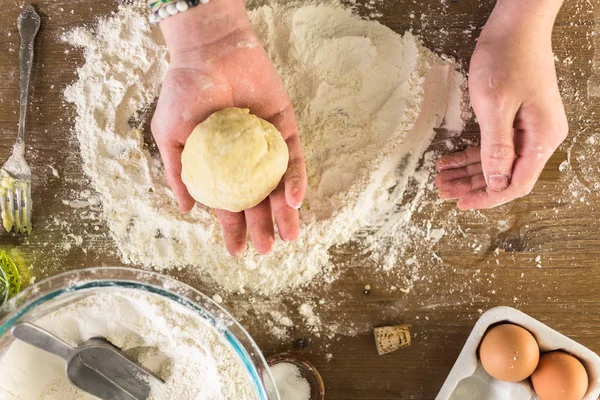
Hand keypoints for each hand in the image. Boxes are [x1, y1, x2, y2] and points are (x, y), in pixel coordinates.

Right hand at [152, 0, 306, 254]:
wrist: (209, 53)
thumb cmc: (184, 92)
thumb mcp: (170, 135)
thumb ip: (177, 171)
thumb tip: (185, 209)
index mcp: (219, 165)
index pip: (228, 203)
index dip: (232, 228)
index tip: (237, 251)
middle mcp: (245, 160)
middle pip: (257, 200)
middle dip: (262, 226)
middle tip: (266, 249)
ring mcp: (266, 145)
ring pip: (279, 185)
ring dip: (284, 211)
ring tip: (288, 235)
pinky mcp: (284, 128)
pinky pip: (293, 158)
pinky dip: (295, 179)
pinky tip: (294, 200)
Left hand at [435, 0, 567, 209]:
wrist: (515, 26)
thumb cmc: (507, 60)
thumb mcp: (496, 106)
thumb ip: (496, 148)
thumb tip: (496, 183)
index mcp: (542, 138)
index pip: (516, 183)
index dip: (488, 197)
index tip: (462, 204)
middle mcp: (539, 137)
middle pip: (505, 175)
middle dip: (472, 186)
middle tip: (442, 191)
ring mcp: (527, 128)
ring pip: (495, 162)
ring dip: (468, 172)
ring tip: (440, 179)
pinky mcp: (515, 119)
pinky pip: (492, 145)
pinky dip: (470, 154)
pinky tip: (448, 160)